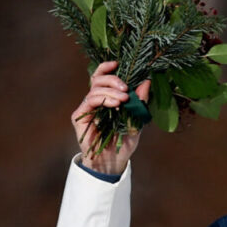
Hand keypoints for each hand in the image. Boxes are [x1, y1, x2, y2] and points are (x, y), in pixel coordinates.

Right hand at [73, 61, 150, 176]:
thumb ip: (141, 102)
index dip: (108, 67)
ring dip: (110, 90)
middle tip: (125, 87)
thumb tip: (146, 81)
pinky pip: (89, 101)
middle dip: (112, 78)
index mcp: (107, 98)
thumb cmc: (124, 143)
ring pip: (94, 88)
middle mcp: (95, 101)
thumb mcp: (138, 120)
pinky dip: (103, 99)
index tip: (119, 64)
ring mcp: (87, 108)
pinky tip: (115, 104)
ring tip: (124, 98)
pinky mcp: (79, 117)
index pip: (103, 76)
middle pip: (97, 78)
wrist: (113, 163)